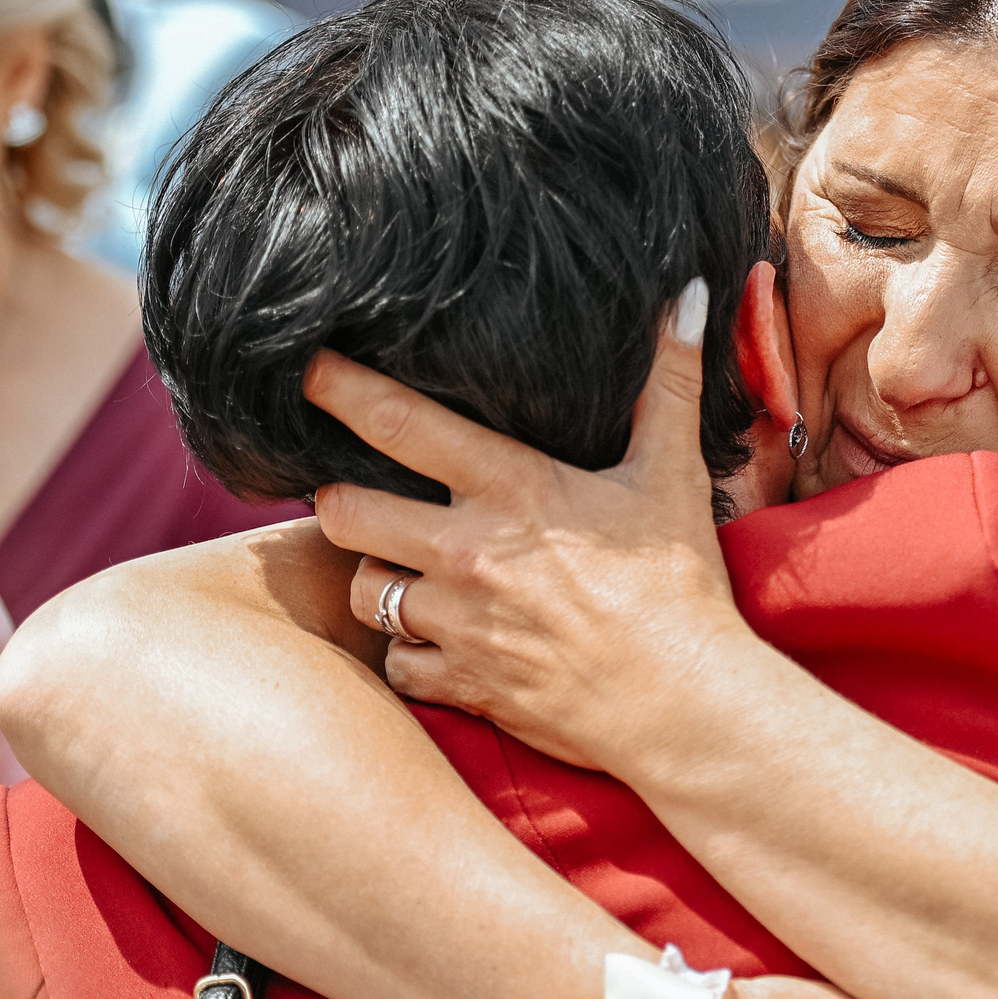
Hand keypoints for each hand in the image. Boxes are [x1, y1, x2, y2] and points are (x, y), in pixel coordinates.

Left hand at [305, 284, 752, 771]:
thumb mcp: (674, 475)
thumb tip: (690, 294)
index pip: (399, 423)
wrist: (686, 704)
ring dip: (378, 579)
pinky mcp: (461, 684)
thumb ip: (667, 382)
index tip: (306, 369)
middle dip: (344, 502)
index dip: (339, 389)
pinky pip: (395, 662)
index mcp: (511, 488)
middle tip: (367, 500)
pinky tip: (443, 640)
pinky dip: (410, 652)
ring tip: (410, 572)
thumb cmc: (679, 587)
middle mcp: (468, 552)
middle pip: (343, 511)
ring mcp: (457, 623)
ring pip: (361, 591)